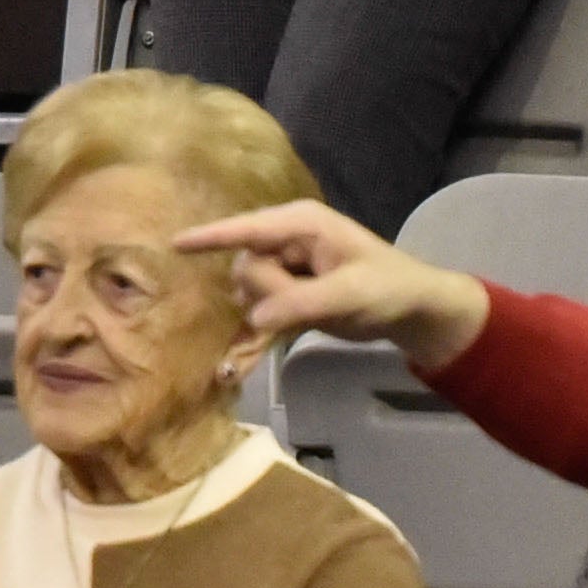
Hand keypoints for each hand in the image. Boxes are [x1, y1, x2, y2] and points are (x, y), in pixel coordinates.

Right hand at [172, 197, 491, 364]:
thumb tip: (254, 318)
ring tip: (307, 316)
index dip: (211, 237)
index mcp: (301, 225)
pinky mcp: (289, 297)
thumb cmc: (388, 287)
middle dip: (265, 294)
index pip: (248, 229)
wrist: (412, 309)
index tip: (175, 243)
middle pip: (247, 269)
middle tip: (310, 303)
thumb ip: (300, 302)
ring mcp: (287, 270)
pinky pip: (260, 313)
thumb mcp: (349, 294)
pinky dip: (256, 335)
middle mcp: (288, 241)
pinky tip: (242, 363)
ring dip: (265, 315)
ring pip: (251, 294)